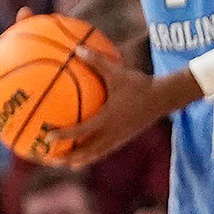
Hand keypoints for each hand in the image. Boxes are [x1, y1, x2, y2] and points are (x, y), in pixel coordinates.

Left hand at [43, 44, 196, 166]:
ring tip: (64, 164)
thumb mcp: (117, 72)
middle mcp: (113, 132)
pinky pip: (105, 150)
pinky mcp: (124, 138)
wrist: (164, 97)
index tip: (48, 136)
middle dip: (69, 157)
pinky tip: (84, 154)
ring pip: (96, 154)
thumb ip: (96, 61)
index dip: (65, 135)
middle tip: (50, 160)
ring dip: (80, 159)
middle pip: (87, 151)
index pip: (82, 131)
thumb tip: (76, 48)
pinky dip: (92, 154)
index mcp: (108, 118)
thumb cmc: (139, 84)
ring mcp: (120, 137)